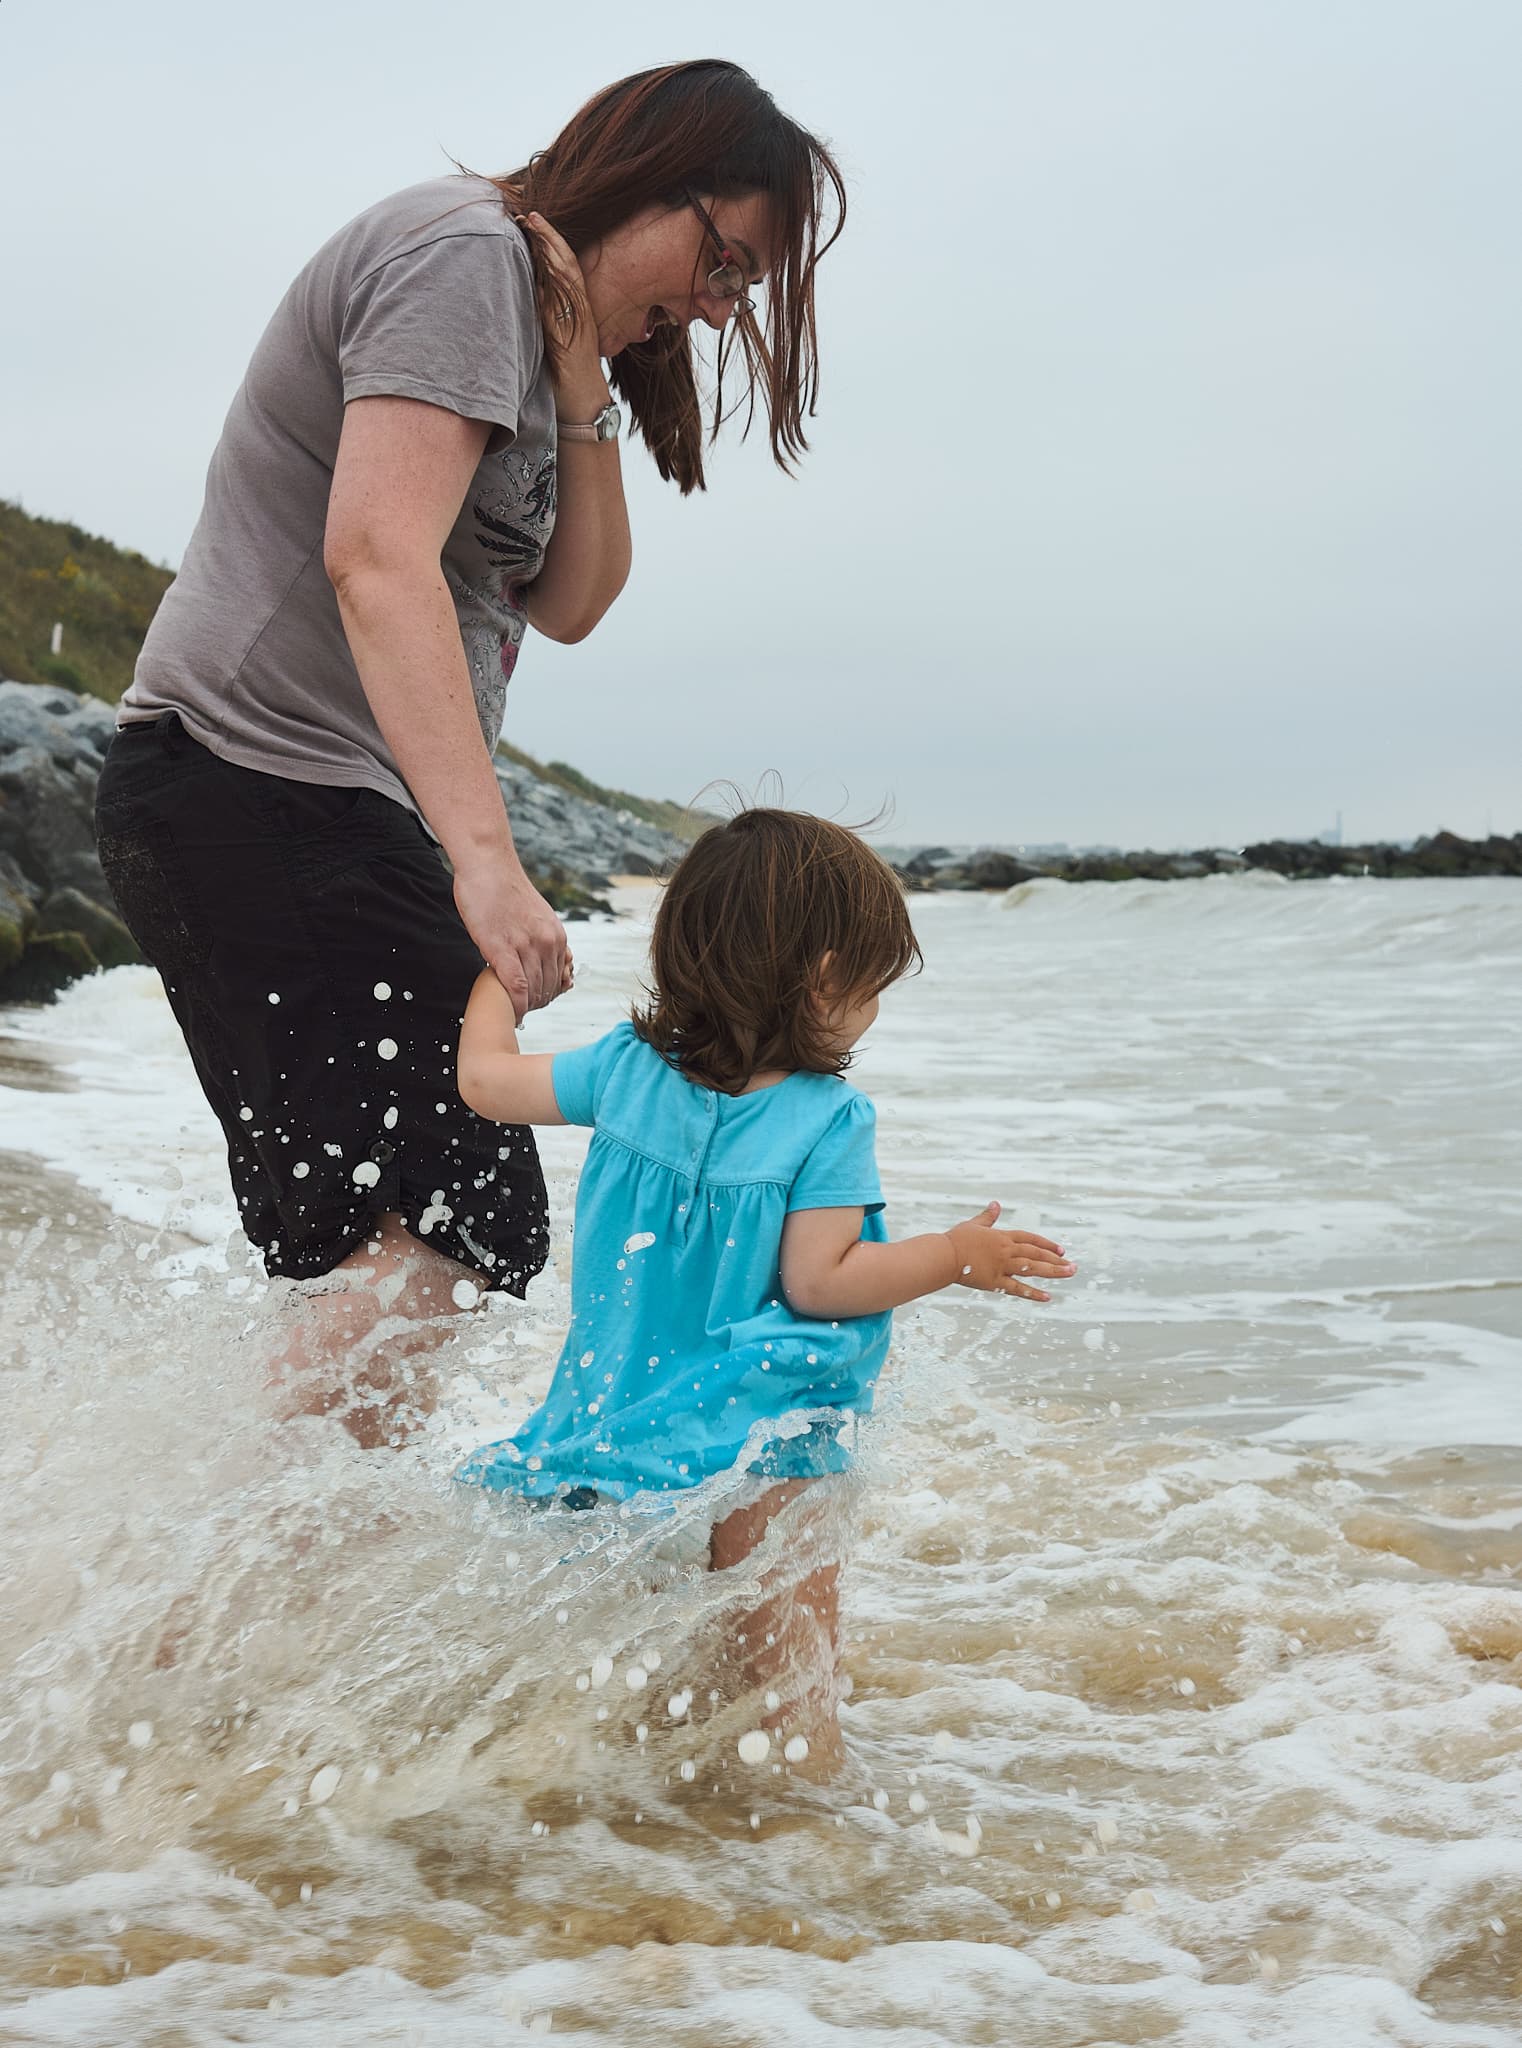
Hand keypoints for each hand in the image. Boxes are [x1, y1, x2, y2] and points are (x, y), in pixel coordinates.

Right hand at [452, 857, 568, 1024]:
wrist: (488, 866)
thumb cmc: (505, 890)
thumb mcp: (537, 916)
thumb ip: (543, 938)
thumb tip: (545, 958)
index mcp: (556, 936)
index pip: (558, 977)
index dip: (548, 995)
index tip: (536, 1003)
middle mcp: (547, 942)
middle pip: (547, 987)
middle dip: (536, 1003)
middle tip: (523, 1012)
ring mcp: (526, 946)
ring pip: (533, 990)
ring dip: (525, 1007)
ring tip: (514, 1014)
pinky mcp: (501, 948)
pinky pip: (515, 986)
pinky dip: (515, 1004)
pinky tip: (510, 1012)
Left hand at [514, 209, 608, 411]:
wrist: (583, 406)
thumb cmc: (565, 377)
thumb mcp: (551, 338)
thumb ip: (543, 315)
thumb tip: (526, 292)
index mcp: (575, 308)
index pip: (564, 266)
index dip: (550, 241)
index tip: (531, 219)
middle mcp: (579, 312)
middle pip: (567, 265)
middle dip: (549, 238)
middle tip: (530, 214)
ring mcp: (577, 325)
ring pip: (567, 281)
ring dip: (552, 253)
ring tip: (536, 230)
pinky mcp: (571, 341)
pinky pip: (562, 309)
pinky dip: (553, 287)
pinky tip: (543, 269)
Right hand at [945, 1201, 1075, 1301]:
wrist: (943, 1255)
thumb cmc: (956, 1240)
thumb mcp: (974, 1225)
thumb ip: (988, 1217)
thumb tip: (996, 1204)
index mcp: (1002, 1237)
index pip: (1030, 1239)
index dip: (1047, 1245)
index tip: (1062, 1250)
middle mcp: (1006, 1251)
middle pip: (1036, 1254)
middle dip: (1056, 1259)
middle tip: (1074, 1266)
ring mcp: (1002, 1266)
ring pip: (1032, 1268)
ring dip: (1053, 1271)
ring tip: (1069, 1273)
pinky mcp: (994, 1282)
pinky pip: (1017, 1288)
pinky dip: (1033, 1293)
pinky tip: (1047, 1297)